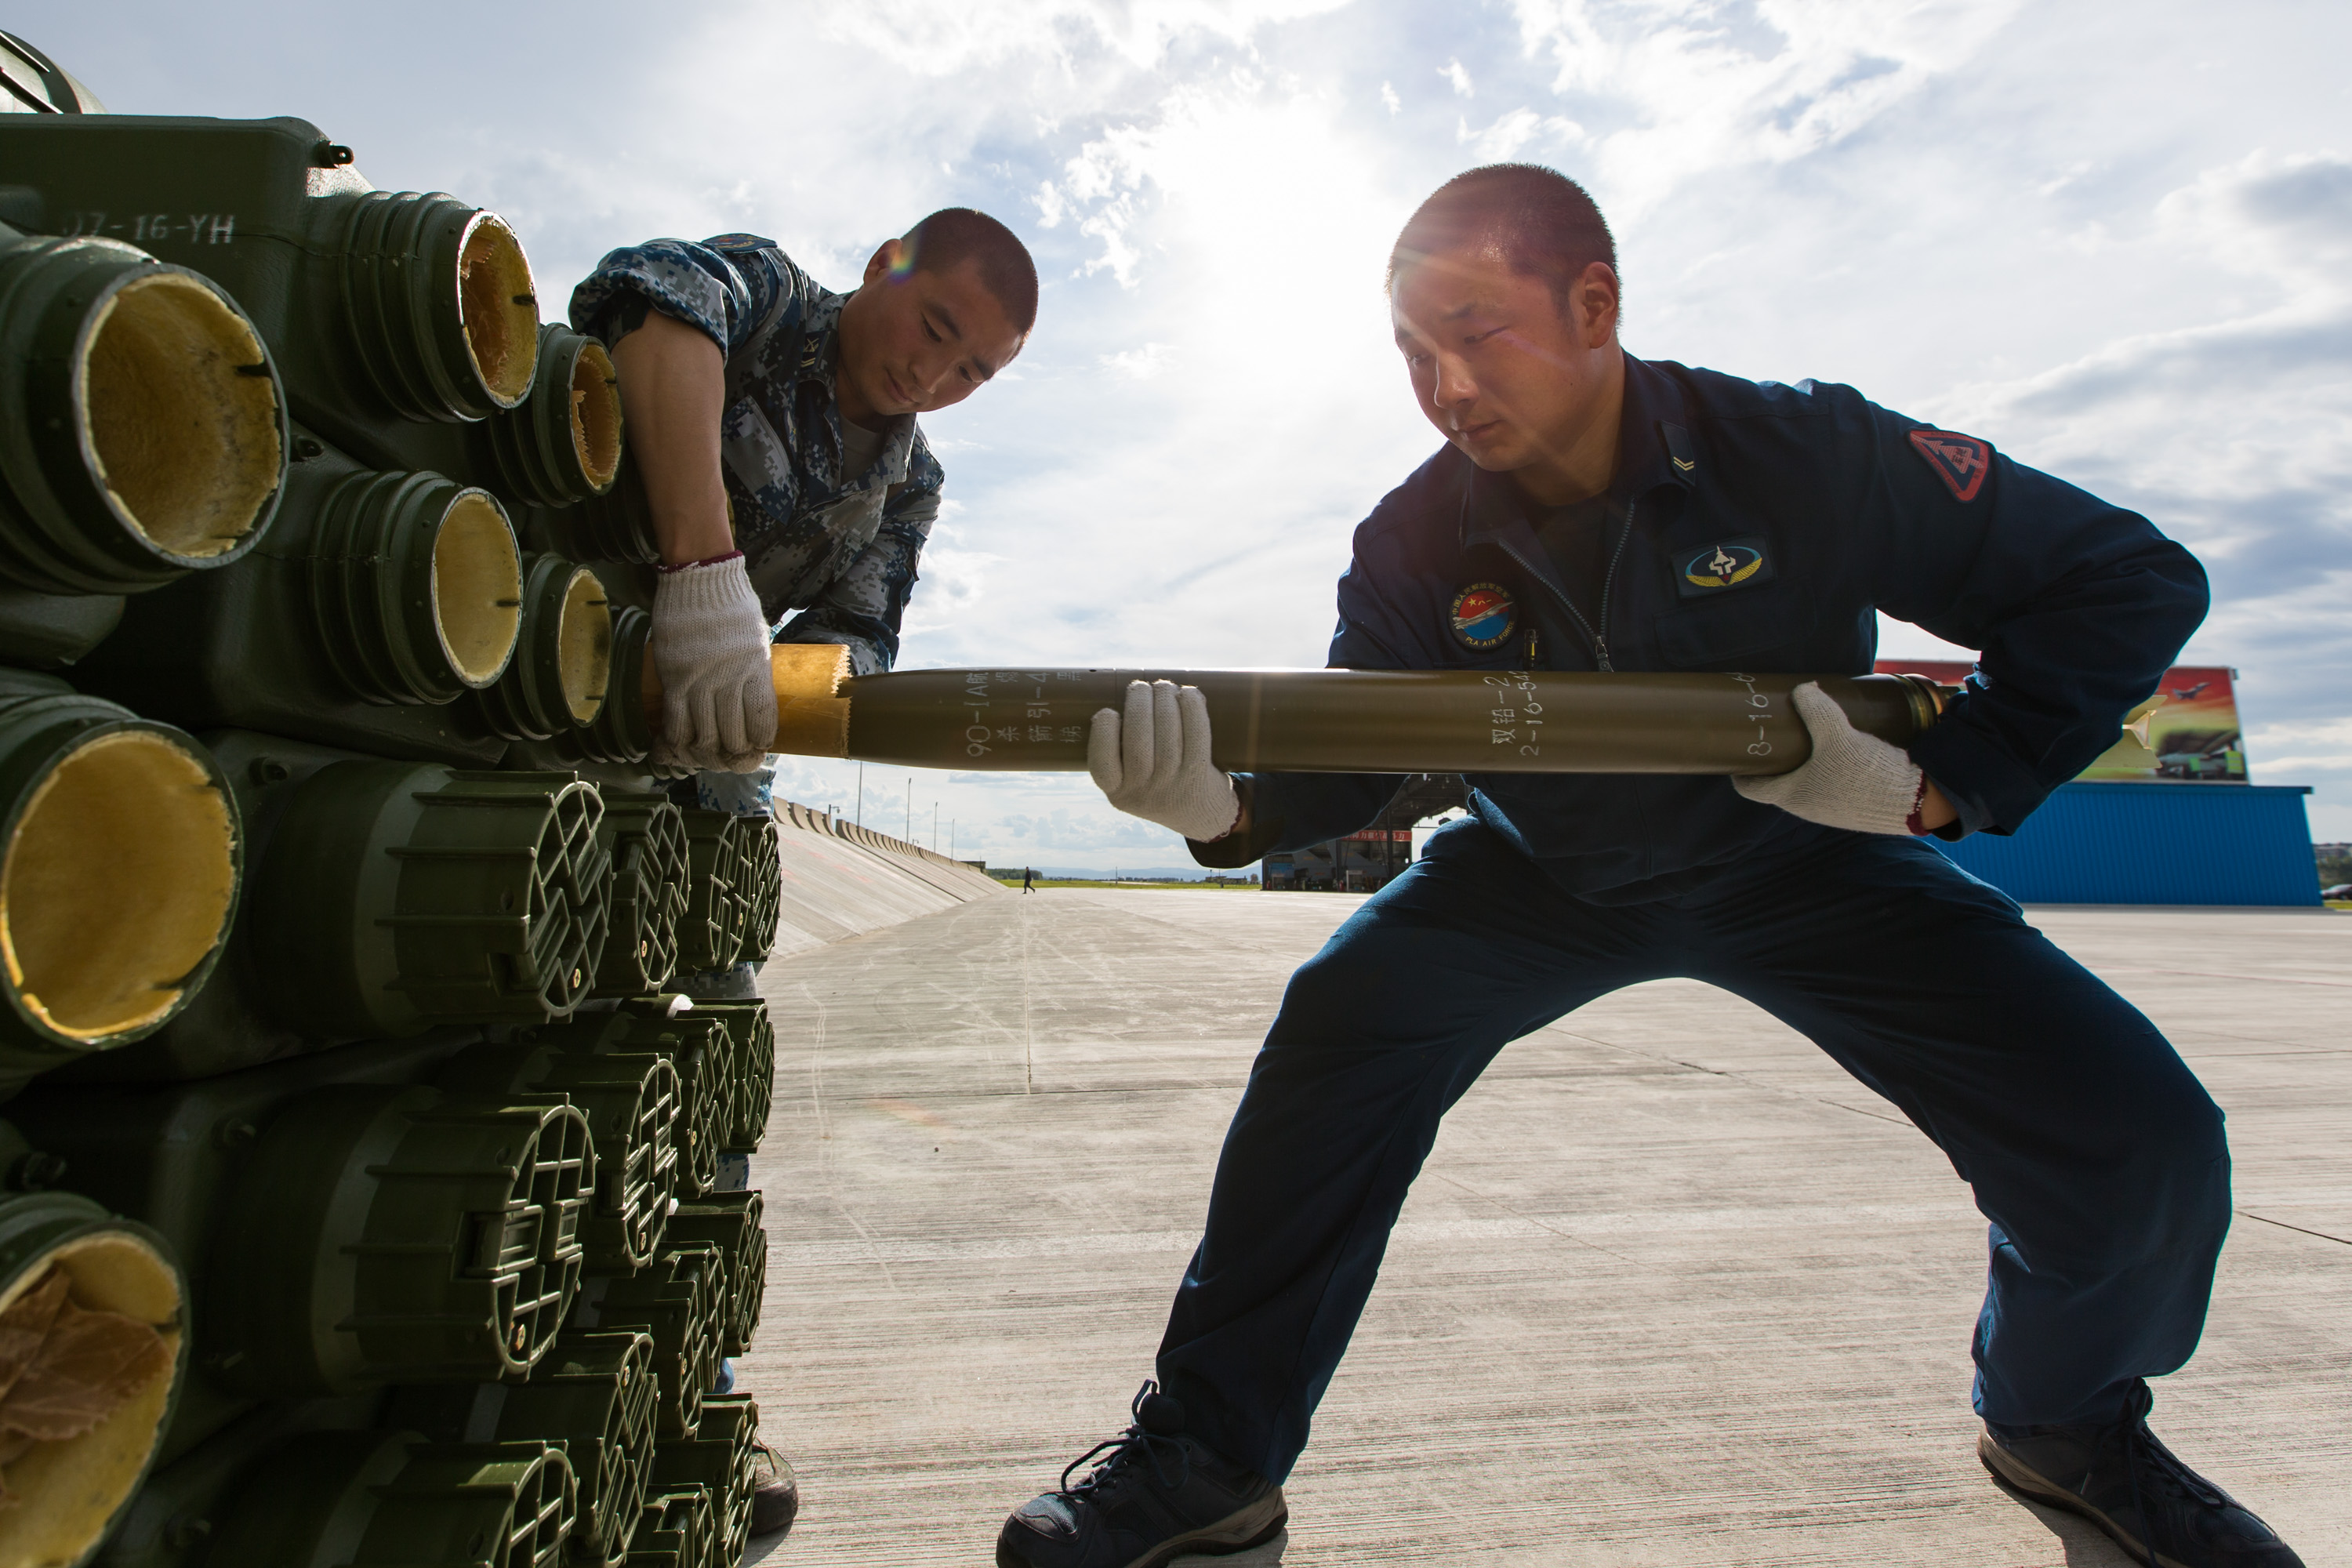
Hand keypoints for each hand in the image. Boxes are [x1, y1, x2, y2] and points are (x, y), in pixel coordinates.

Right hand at [650, 556, 777, 772]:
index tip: (757, 749)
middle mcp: (729, 678)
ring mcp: (699, 679)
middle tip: (729, 760)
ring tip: (705, 757)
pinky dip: (677, 740)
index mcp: (756, 668)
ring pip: (703, 735)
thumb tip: (755, 696)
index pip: (763, 721)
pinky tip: (678, 746)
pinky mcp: (673, 676)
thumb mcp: (757, 636)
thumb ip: (756, 667)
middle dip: (732, 756)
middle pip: (732, 736)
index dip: (760, 743)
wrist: (700, 576)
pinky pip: (675, 720)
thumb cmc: (732, 603)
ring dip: (704, 754)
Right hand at [1087, 679, 1241, 842]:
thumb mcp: (1128, 781)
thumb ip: (1117, 751)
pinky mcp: (1199, 775)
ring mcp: (1172, 785)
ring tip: (1163, 686)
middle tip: (1140, 686)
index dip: (1104, 731)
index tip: (1108, 711)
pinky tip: (1188, 694)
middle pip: (1138, 742)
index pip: (1102, 762)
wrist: (1198, 813)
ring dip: (1165, 701)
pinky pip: (1197, 737)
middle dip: (1139, 704)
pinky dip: (1193, 709)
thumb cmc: (1156, 784)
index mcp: (1117, 791)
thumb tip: (1122, 696)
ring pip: (1168, 736)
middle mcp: (1143, 791)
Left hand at [1733, 681, 1938, 835]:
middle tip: (1776, 733)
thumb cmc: (1865, 773)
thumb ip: (1816, 708)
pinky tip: (1840, 748)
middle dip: (1775, 760)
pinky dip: (1827, 767)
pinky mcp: (1854, 806)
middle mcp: (1807, 808)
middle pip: (1779, 782)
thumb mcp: (1837, 733)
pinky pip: (1831, 784)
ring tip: (1809, 735)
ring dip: (1803, 762)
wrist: (1914, 800)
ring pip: (1807, 782)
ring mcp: (1831, 810)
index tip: (1737, 754)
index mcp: (1791, 796)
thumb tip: (1802, 689)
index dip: (1740, 772)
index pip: (1751, 789)